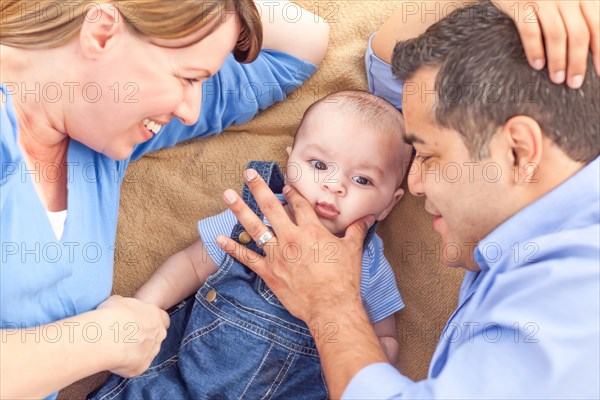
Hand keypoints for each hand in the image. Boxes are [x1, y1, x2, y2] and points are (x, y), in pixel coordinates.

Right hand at [96, 295, 169, 376]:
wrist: (106, 337)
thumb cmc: (112, 315)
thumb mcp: (118, 301)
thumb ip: (126, 306)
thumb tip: (120, 308)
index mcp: (155, 315)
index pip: (163, 318)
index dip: (152, 321)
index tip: (141, 323)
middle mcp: (158, 334)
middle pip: (156, 337)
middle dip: (144, 337)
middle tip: (126, 337)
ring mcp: (151, 352)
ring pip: (146, 353)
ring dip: (135, 352)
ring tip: (116, 349)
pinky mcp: (141, 367)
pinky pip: (135, 366)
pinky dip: (125, 364)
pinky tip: (113, 359)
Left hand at [216, 169, 373, 323]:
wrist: (331, 306)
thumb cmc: (344, 279)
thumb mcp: (353, 250)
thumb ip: (357, 231)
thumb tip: (368, 218)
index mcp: (312, 230)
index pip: (299, 204)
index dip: (291, 191)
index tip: (283, 183)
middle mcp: (291, 237)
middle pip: (272, 207)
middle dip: (258, 188)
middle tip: (247, 173)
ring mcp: (277, 254)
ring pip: (255, 227)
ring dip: (240, 209)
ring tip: (228, 194)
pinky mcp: (268, 272)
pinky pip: (247, 258)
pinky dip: (233, 248)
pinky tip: (219, 239)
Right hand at [493, 0, 599, 87]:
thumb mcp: (569, 1)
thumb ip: (581, 16)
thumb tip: (591, 48)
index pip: (597, 25)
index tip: (599, 71)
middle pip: (578, 33)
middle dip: (578, 62)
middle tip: (574, 82)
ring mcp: (543, 0)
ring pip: (556, 34)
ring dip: (558, 60)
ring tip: (557, 79)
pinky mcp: (521, 5)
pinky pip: (530, 30)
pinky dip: (535, 49)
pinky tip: (537, 64)